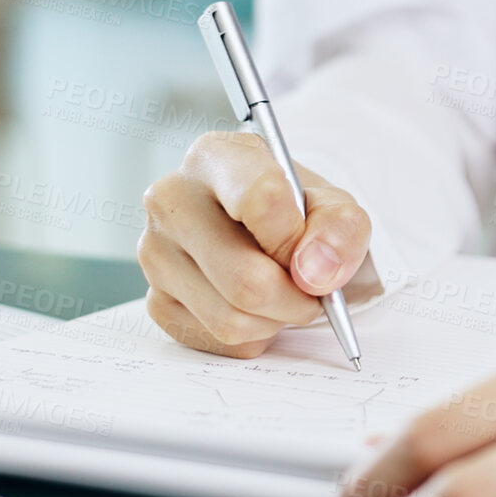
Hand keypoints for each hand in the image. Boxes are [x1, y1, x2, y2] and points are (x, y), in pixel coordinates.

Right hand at [138, 130, 371, 357]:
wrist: (263, 231)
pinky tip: (254, 305)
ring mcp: (156, 252)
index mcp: (216, 157)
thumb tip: (313, 273)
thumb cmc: (295, 212)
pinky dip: (252, 334)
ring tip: (283, 293)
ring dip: (276, 320)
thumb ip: (340, 229)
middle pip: (245, 280)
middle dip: (296, 299)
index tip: (311, 253)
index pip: (259, 199)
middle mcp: (172, 200)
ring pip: (231, 318)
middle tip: (311, 291)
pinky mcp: (155, 299)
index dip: (296, 240)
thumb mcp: (333, 205)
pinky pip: (217, 339)